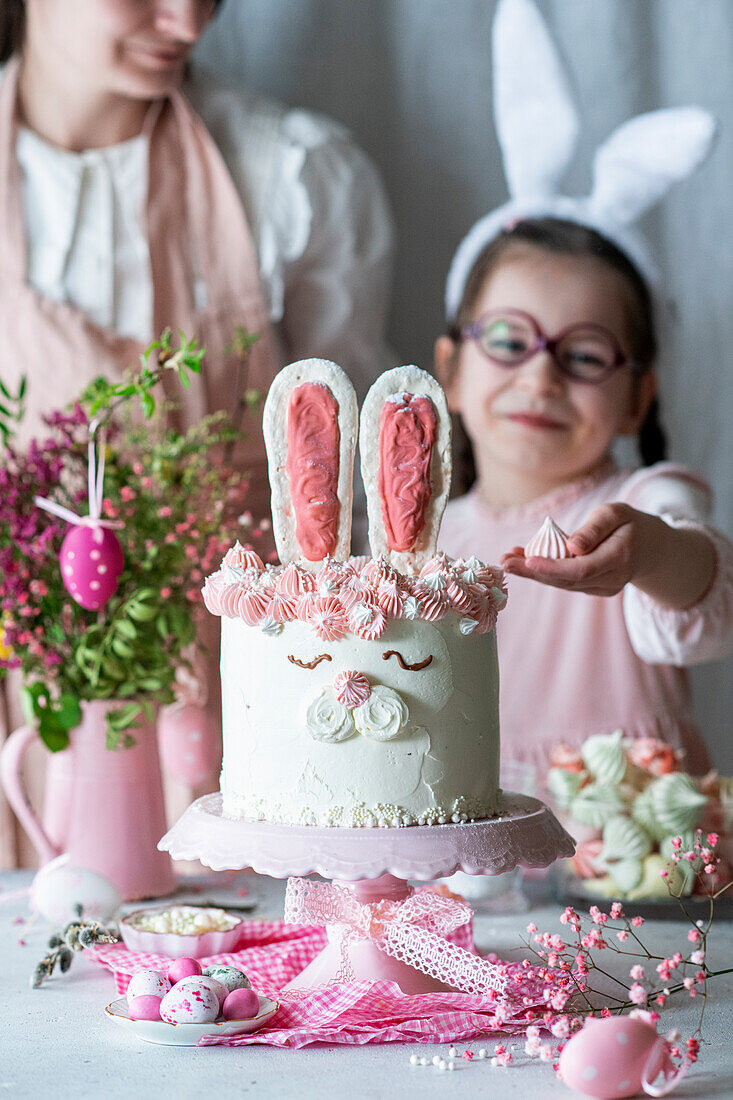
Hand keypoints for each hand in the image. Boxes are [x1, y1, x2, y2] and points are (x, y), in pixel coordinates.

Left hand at [500, 503, 666, 597]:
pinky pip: (565, 582)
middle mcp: (611, 580)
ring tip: (506, 559)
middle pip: (566, 580)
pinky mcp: (593, 589)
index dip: (553, 567)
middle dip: (532, 572)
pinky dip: (543, 571)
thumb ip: (594, 529)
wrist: (650, 548)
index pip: (582, 569)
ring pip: (562, 583)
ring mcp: (602, 588)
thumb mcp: (616, 513)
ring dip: (532, 572)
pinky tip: (521, 559)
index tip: (527, 560)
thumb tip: (571, 547)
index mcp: (619, 558)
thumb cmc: (630, 524)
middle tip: (504, 561)